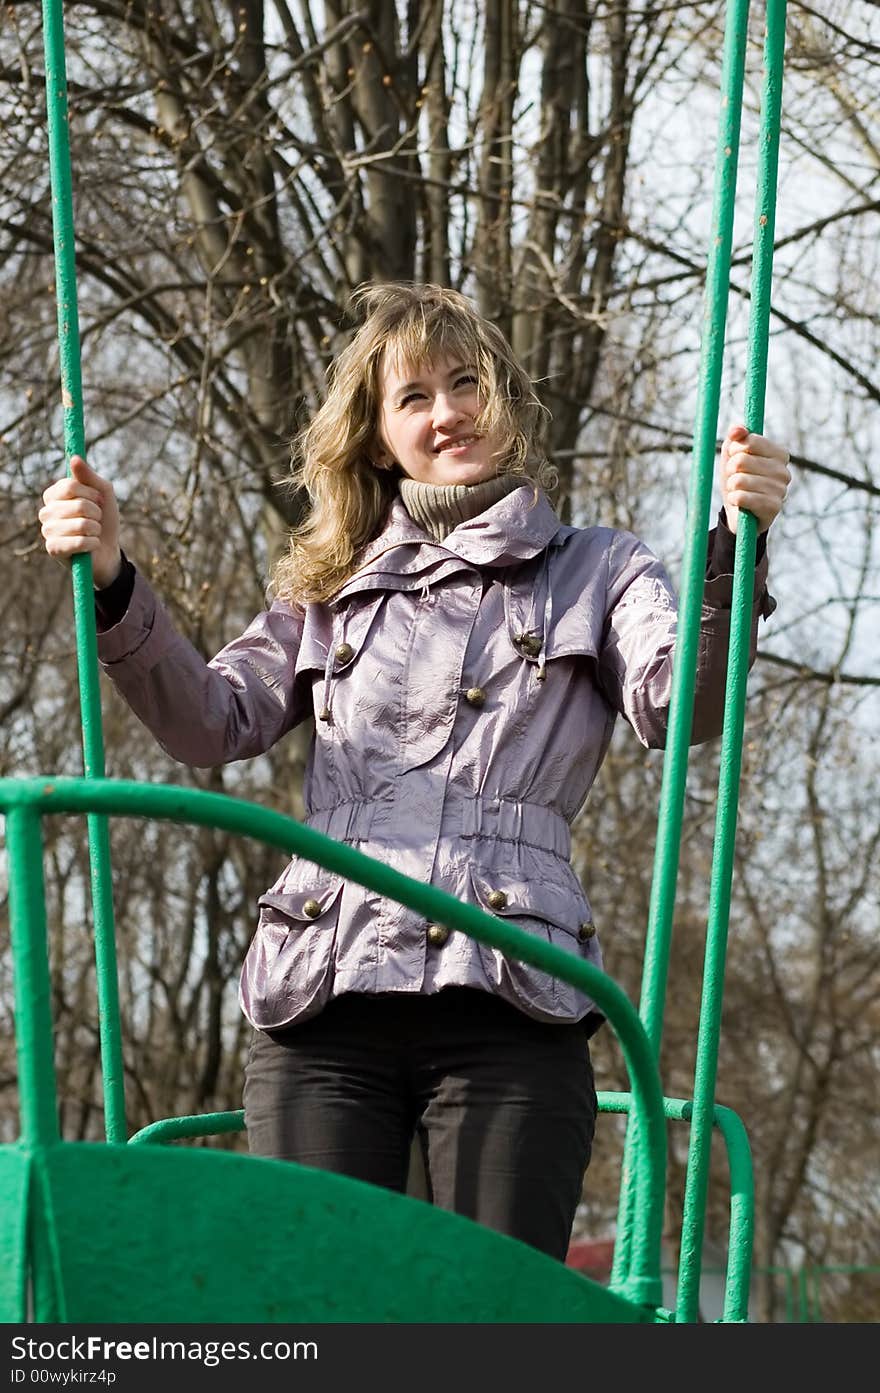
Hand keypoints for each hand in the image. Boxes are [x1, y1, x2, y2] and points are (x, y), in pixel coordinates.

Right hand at [39, 455, 121, 588]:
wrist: (108, 551)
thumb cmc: (103, 520)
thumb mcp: (103, 493)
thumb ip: (89, 476)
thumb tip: (74, 458)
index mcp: (54, 495)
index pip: (70, 485)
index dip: (91, 493)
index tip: (99, 500)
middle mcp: (46, 512)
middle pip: (78, 504)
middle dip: (96, 513)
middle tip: (96, 520)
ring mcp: (47, 531)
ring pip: (81, 524)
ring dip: (96, 529)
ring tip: (93, 533)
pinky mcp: (53, 550)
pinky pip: (79, 542)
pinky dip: (93, 543)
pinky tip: (91, 546)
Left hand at [720, 425, 790, 534]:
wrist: (740, 515)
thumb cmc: (738, 480)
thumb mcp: (733, 457)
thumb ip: (735, 438)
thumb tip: (737, 429)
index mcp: (780, 454)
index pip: (750, 441)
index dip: (734, 449)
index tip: (734, 457)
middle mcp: (784, 471)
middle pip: (742, 461)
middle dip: (730, 470)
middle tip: (735, 479)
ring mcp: (781, 490)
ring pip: (739, 480)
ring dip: (731, 487)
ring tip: (738, 491)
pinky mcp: (773, 508)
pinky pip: (742, 497)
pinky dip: (734, 499)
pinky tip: (739, 503)